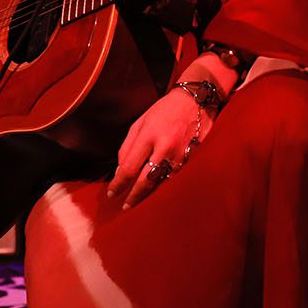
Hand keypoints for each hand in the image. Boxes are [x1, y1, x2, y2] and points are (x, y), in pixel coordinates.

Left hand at [108, 88, 208, 208]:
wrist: (195, 101)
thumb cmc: (164, 111)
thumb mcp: (140, 123)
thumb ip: (127, 147)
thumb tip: (121, 171)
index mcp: (148, 136)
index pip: (129, 168)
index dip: (119, 184)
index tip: (112, 193)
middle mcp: (165, 148)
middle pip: (145, 181)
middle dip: (133, 196)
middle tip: (125, 206)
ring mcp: (181, 156)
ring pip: (162, 183)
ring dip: (149, 195)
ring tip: (138, 202)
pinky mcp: (192, 160)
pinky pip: (175, 178)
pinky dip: (163, 186)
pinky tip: (157, 192)